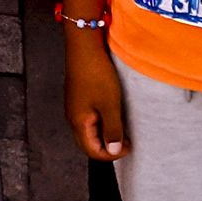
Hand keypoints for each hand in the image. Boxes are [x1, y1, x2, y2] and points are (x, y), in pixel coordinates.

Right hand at [62, 20, 129, 164]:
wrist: (84, 45)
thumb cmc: (96, 73)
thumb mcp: (110, 105)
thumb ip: (112, 130)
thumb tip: (114, 150)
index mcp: (78, 122)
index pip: (92, 151)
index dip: (111, 154)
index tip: (128, 148)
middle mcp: (73, 116)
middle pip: (89, 142)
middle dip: (108, 146)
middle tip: (126, 141)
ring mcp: (75, 105)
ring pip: (90, 129)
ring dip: (106, 133)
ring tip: (122, 127)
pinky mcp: (79, 96)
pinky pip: (90, 117)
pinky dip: (102, 121)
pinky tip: (113, 113)